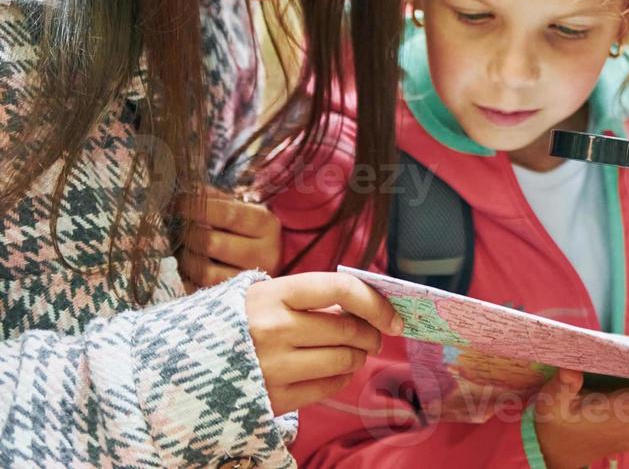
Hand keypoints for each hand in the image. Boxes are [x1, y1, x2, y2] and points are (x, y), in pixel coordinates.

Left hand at [181, 185, 282, 289]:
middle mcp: (264, 253)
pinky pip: (200, 291)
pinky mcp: (234, 300)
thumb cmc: (246, 231)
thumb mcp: (240, 209)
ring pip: (204, 271)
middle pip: (212, 244)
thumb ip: (214, 198)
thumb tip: (183, 192)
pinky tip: (186, 267)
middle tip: (176, 227)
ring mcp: (250, 280)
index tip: (177, 204)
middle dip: (187, 234)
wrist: (268, 261)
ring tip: (181, 247)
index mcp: (267, 225)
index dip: (197, 208)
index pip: (228, 214)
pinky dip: (187, 278)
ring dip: (185, 257)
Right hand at [245, 271, 403, 414]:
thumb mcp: (262, 298)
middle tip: (376, 335)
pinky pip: (328, 387)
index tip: (394, 314)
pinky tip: (337, 371)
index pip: (341, 289)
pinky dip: (342, 377)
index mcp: (272, 295)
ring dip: (359, 356)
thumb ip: (308, 299)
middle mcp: (273, 329)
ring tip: (355, 351)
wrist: (176, 365)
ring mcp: (273, 366)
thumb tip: (364, 306)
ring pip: (344, 359)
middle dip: (372, 332)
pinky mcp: (273, 397)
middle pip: (348, 329)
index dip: (376, 301)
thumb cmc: (233, 324)